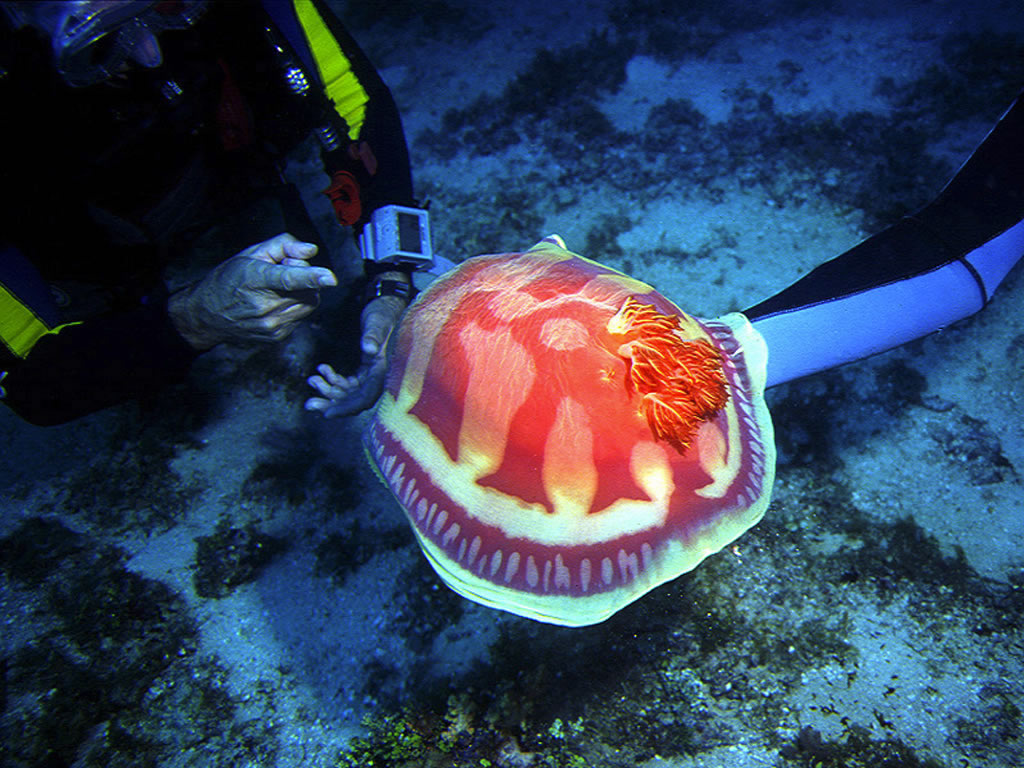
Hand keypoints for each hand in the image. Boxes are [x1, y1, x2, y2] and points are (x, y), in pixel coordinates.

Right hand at [168, 233, 336, 349]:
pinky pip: (301, 316)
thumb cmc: (230, 279)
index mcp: (256, 280)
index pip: (288, 279)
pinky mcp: (277, 336)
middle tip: (284, 275)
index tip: (330, 277)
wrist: (208, 315)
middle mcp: (265, 306)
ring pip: (310, 304)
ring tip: (278, 290)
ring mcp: (271, 325)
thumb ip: (284, 245)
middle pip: (309, 291)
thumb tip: (311, 251)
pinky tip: (275, 304)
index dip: (310, 277)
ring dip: (302, 294)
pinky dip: (295, 307)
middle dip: (305, 280)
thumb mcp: (251, 253)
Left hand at [305, 283, 406, 416]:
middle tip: (310, 404)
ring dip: (330, 391)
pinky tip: (321, 369)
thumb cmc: (384, 312)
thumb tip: (368, 349)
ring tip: (313, 380)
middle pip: (355, 400)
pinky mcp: (366, 369)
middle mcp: (379, 377)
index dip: (348, 407)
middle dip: (333, 403)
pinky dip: (333, 379)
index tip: (328, 413)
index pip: (366, 397)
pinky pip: (348, 383)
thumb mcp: (379, 321)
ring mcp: (372, 374)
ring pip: (350, 393)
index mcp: (385, 370)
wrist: (386, 304)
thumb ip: (374, 335)